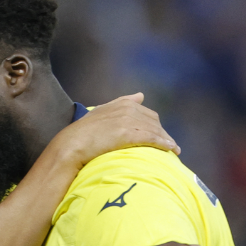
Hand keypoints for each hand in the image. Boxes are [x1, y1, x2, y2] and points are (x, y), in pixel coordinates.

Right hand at [46, 93, 178, 171]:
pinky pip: (151, 138)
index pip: (147, 114)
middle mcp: (128, 109)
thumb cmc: (83, 133)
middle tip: (169, 146)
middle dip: (163, 133)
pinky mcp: (127, 134)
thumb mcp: (103, 112)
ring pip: (155, 130)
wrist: (71, 145)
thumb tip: (140, 95)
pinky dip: (163, 144)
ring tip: (174, 151)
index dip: (155, 126)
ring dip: (167, 140)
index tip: (160, 135)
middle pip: (154, 122)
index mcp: (123, 104)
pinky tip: (170, 150)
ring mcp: (128, 121)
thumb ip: (122, 102)